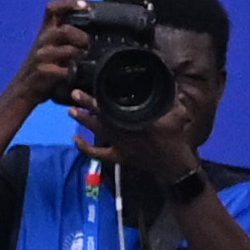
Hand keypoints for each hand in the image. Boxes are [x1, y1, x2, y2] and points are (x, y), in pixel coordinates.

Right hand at [6, 5, 88, 108]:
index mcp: (45, 34)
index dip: (67, 4)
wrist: (23, 90)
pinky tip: (77, 75)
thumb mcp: (52, 51)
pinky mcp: (44, 72)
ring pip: (65, 50)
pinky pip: (63, 70)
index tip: (83, 5)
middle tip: (88, 45)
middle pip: (64, 30)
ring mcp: (41, 57)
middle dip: (80, 37)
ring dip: (78, 54)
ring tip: (84, 60)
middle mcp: (42, 42)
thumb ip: (66, 42)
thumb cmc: (43, 71)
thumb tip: (90, 37)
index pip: (52, 10)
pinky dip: (73, 72)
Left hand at [69, 95, 200, 184]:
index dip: (98, 98)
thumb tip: (172, 83)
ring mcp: (121, 146)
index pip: (114, 108)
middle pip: (101, 117)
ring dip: (83, 121)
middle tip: (74, 94)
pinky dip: (85, 148)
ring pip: (97, 132)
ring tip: (72, 110)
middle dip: (86, 105)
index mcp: (139, 122)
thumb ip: (173, 100)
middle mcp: (126, 133)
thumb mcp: (178, 117)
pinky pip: (98, 155)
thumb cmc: (176, 140)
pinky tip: (75, 139)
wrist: (176, 167)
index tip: (89, 87)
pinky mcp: (119, 158)